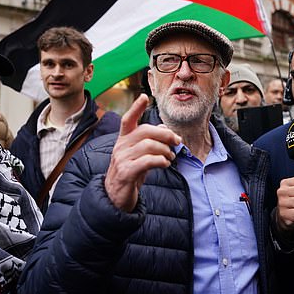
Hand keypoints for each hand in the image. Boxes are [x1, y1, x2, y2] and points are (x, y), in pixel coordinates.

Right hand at [104, 94, 180, 211]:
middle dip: (165, 134)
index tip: (145, 97)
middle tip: (177, 142)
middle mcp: (120, 146)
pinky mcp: (126, 173)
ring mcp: (122, 159)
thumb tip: (164, 128)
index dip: (136, 108)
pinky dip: (160, 161)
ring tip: (171, 157)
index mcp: (123, 139)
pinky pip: (147, 161)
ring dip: (165, 150)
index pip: (127, 119)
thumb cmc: (131, 172)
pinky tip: (165, 164)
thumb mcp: (139, 155)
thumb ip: (150, 141)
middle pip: (145, 131)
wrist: (115, 197)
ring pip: (148, 145)